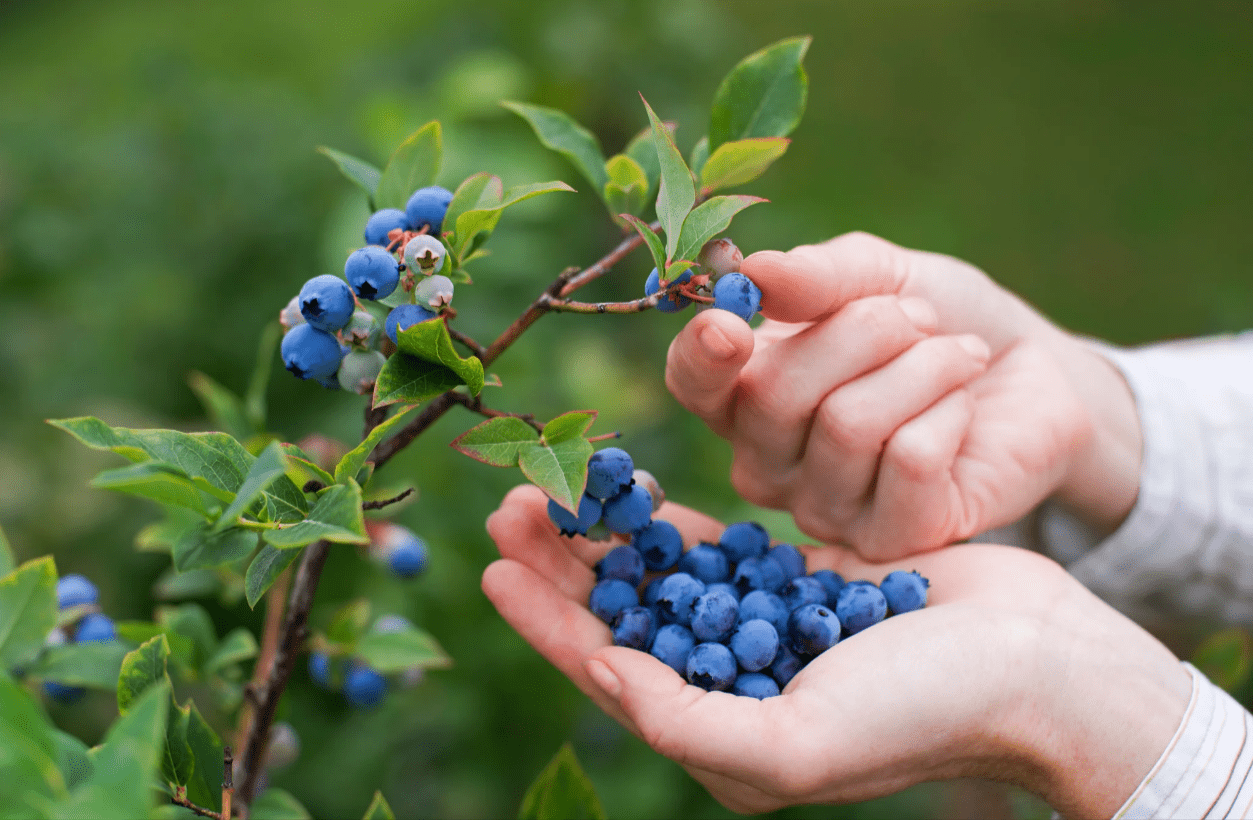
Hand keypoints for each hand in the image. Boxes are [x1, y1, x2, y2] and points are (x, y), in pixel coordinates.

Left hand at [482, 485, 1189, 816]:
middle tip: (510, 505)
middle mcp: (733, 684)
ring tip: (553, 487)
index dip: (545, 621)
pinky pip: (717, 548)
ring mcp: (764, 629)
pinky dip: (672, 522)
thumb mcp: (796, 742)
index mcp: (722, 735)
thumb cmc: (923, 713)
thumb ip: (688, 721)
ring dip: (606, 535)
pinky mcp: (799, 582)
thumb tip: (604, 674)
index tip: (492, 566)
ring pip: (661, 577)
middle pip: (623, 617)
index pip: (607, 674)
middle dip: (562, 565)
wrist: (1035, 663)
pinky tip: (632, 491)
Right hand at [667, 232, 1142, 559]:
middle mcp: (769, 462)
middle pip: (775, 394)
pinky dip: (950, 411)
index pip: (692, 384)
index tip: (732, 324)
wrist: (1032, 374)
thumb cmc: (938, 321)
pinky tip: (964, 410)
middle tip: (919, 319)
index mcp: (745, 393)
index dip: (701, 357)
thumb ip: (818, 277)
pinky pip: (909, 461)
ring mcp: (825, 510)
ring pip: (848, 425)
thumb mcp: (880, 275)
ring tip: (958, 356)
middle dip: (863, 331)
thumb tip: (754, 272)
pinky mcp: (892, 539)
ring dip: (922, 367)